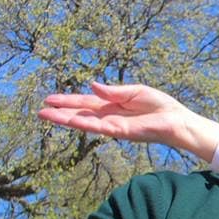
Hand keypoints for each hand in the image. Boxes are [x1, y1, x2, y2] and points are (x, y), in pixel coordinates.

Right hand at [38, 82, 218, 161]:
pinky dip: (87, 123)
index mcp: (113, 106)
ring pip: (86, 123)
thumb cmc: (161, 107)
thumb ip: (113, 91)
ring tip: (48, 116)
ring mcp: (115, 126)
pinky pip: (101, 126)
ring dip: (67, 120)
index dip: (68, 101)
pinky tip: (72, 120)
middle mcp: (111, 117)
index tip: (50, 99)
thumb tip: (92, 86)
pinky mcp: (123, 132)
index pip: (86, 104)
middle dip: (62, 113)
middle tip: (40, 111)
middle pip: (82, 114)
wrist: (178, 120)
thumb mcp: (135, 92)